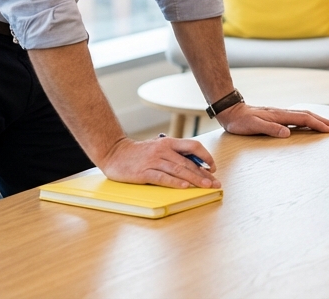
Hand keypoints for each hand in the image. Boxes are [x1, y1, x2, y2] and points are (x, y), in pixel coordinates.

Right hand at [99, 135, 219, 188]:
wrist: (114, 153)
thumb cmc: (138, 153)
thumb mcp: (158, 147)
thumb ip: (174, 153)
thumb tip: (194, 164)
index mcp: (169, 143)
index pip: (193, 146)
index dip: (206, 156)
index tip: (213, 167)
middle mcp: (163, 150)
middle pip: (188, 162)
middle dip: (204, 174)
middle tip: (215, 183)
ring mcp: (153, 161)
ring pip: (178, 170)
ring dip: (194, 179)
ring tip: (205, 186)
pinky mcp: (144, 172)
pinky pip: (162, 177)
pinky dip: (174, 182)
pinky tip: (184, 186)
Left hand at [216, 102, 328, 137]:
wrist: (231, 112)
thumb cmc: (240, 121)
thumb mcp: (253, 126)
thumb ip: (270, 129)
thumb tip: (287, 133)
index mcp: (279, 115)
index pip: (303, 118)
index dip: (317, 124)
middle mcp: (282, 113)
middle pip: (307, 115)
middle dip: (323, 120)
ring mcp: (280, 114)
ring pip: (303, 115)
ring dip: (317, 119)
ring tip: (327, 125)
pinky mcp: (277, 116)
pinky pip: (297, 117)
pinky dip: (307, 120)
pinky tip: (309, 124)